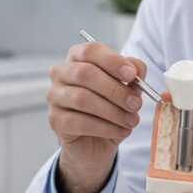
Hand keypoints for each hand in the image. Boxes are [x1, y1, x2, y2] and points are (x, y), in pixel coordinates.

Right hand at [46, 41, 146, 192]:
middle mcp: (61, 73)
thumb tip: (137, 68)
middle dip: (115, 89)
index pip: (91, 50)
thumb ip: (133, 74)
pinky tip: (121, 131)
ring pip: (83, 99)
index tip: (132, 75)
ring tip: (132, 120)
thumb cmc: (110, 107)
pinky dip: (106, 128)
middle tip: (136, 104)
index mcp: (77, 57)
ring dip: (113, 111)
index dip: (113, 61)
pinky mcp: (55, 120)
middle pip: (86, 73)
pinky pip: (81, 122)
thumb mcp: (126, 88)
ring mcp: (55, 97)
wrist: (95, 142)